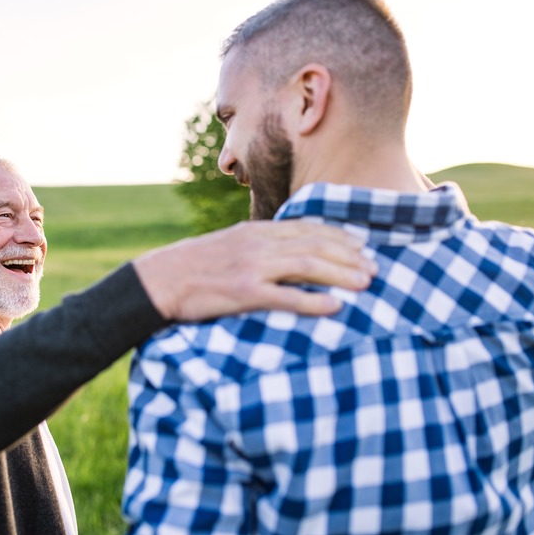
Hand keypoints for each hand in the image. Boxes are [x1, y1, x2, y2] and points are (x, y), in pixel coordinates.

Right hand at [133, 220, 376, 320]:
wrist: (158, 280)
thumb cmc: (193, 267)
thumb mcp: (227, 245)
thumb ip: (257, 247)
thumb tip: (284, 254)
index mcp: (254, 231)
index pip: (307, 228)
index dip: (339, 236)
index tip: (363, 245)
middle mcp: (257, 244)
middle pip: (314, 244)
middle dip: (349, 255)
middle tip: (375, 268)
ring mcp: (251, 267)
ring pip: (307, 265)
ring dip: (341, 274)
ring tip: (366, 283)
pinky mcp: (242, 292)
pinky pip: (285, 296)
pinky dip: (313, 301)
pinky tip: (335, 306)